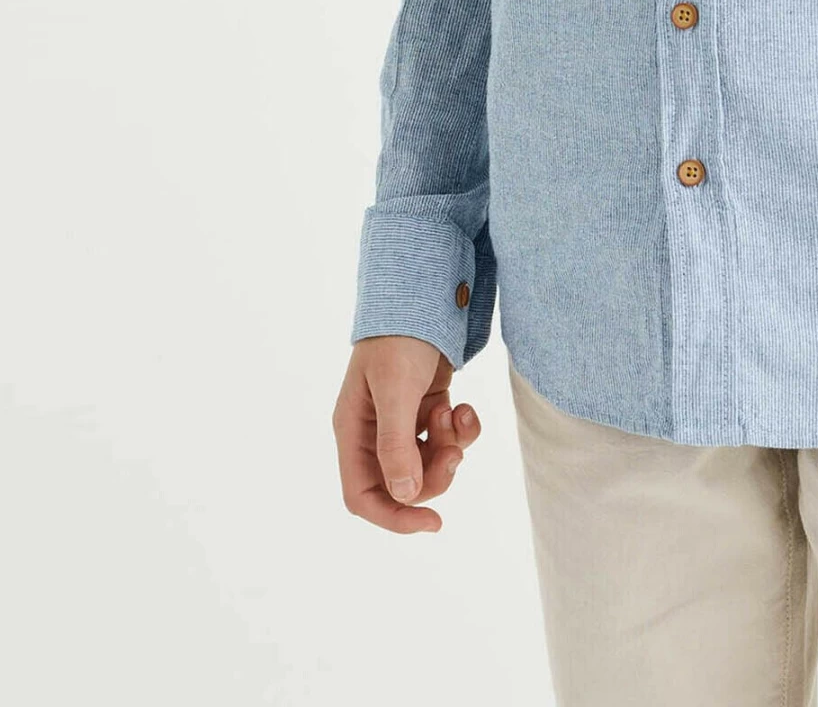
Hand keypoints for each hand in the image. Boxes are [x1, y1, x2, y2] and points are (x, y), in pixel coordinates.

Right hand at [333, 336, 482, 533]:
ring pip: (429, 463)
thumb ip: (397, 444)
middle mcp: (374, 432)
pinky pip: (447, 438)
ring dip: (449, 447)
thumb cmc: (399, 338)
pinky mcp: (427, 407)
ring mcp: (402, 420)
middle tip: (453, 451)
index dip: (393, 517)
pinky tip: (464, 406)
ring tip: (454, 414)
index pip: (362, 494)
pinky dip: (461, 429)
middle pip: (402, 485)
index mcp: (353, 431)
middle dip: (434, 475)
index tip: (432, 523)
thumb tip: (404, 495)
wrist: (424, 294)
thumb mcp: (396, 389)